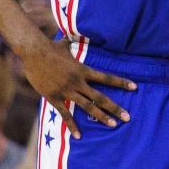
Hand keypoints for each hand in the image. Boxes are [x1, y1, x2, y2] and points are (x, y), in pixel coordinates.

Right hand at [21, 38, 135, 138]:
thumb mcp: (68, 45)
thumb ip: (77, 44)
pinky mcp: (54, 98)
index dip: (121, 83)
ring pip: (87, 106)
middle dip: (115, 108)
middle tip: (127, 117)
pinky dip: (72, 126)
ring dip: (101, 116)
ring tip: (113, 125)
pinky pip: (65, 114)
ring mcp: (67, 91)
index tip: (134, 87)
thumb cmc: (51, 47)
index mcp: (83, 70)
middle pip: (100, 97)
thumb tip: (82, 33)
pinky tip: (79, 135)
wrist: (34, 53)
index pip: (107, 77)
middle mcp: (78, 82)